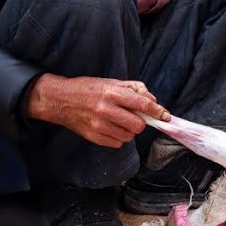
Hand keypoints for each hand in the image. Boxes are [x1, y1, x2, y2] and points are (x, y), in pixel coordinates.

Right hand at [26, 74, 169, 148]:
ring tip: (120, 122)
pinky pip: (117, 143)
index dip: (157, 111)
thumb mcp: (110, 82)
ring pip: (128, 136)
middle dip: (141, 122)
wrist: (59, 100)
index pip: (142, 104)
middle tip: (135, 117)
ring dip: (129, 131)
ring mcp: (98, 125)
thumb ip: (134, 89)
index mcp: (112, 93)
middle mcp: (106, 109)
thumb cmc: (87, 89)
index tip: (165, 116)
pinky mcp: (93, 136)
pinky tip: (112, 128)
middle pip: (138, 125)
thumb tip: (152, 100)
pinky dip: (119, 137)